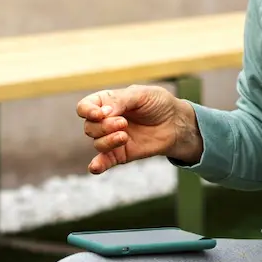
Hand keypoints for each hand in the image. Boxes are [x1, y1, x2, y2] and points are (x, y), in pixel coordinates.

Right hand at [76, 84, 201, 174]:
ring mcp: (112, 138)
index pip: (85, 107)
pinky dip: (97, 165)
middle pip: (89, 127)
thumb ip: (120, 100)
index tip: (100, 114)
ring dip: (108, 140)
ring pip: (97, 143)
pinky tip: (95, 167)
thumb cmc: (159, 104)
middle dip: (104, 126)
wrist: (176, 123)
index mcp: (107, 102)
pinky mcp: (121, 154)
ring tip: (125, 136)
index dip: (87, 110)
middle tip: (124, 122)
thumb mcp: (141, 94)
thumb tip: (102, 113)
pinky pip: (104, 162)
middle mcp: (106, 121)